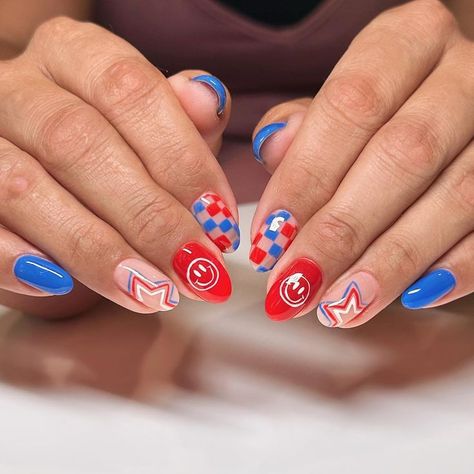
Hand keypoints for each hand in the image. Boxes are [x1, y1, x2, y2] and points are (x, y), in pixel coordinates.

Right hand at [0, 17, 238, 315]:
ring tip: (151, 292)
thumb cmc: (114, 143)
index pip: (132, 92)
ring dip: (97, 250)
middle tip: (196, 270)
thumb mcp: (156, 125)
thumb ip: (186, 117)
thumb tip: (207, 99)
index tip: (220, 221)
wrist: (43, 161)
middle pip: (80, 144)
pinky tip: (62, 286)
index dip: (182, 161)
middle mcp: (19, 86)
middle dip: (149, 218)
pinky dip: (16, 260)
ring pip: (26, 188)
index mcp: (76, 55)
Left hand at [250, 0, 473, 326]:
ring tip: (339, 306)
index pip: (349, 108)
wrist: (450, 103)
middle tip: (295, 287)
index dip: (305, 179)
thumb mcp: (339, 100)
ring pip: (454, 199)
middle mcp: (464, 73)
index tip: (270, 238)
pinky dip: (456, 269)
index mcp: (406, 42)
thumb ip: (304, 124)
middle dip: (340, 233)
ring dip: (389, 263)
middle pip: (401, 157)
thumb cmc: (379, 111)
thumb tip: (272, 146)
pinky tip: (408, 297)